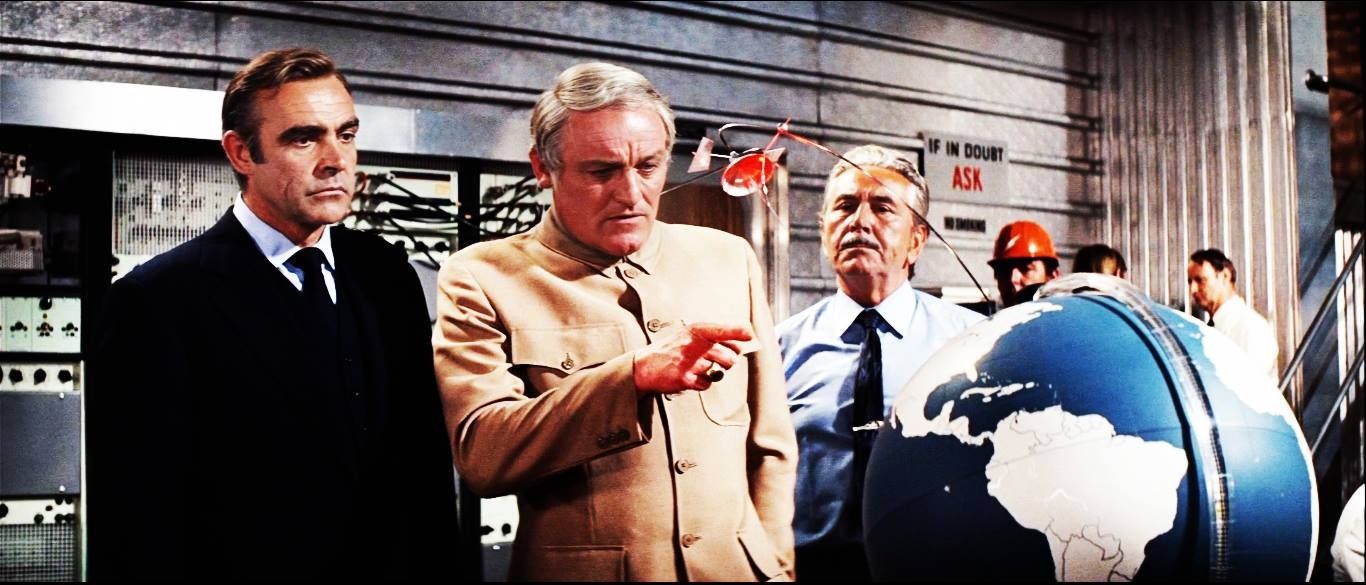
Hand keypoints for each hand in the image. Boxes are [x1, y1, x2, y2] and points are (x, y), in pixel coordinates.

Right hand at [633, 322, 753, 393]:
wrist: (644, 366)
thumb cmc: (670, 349)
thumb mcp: (688, 334)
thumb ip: (712, 336)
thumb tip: (741, 342)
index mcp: (696, 330)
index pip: (725, 329)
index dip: (741, 332)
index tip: (750, 335)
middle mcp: (694, 344)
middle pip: (730, 356)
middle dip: (728, 361)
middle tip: (718, 360)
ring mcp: (690, 362)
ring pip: (720, 371)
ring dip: (715, 372)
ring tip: (702, 368)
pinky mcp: (686, 378)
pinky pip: (707, 384)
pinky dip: (702, 383)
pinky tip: (691, 376)